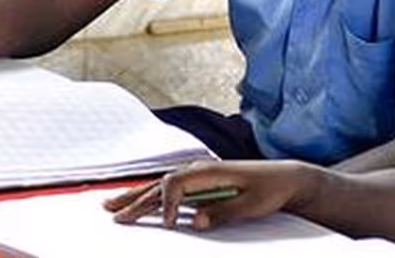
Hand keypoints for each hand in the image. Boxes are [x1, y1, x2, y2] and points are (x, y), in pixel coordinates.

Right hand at [103, 160, 313, 230]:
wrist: (284, 178)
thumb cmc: (270, 189)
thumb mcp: (251, 204)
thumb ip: (223, 212)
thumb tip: (196, 221)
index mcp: (209, 171)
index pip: (175, 183)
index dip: (169, 204)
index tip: (171, 225)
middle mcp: (198, 170)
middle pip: (160, 185)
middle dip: (136, 200)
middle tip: (114, 216)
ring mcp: (197, 175)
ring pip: (159, 186)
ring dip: (135, 197)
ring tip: (110, 205)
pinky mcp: (199, 184)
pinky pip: (168, 190)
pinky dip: (149, 197)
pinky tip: (137, 202)